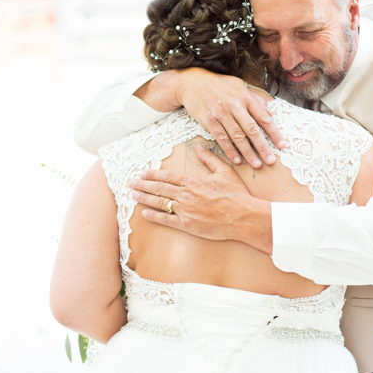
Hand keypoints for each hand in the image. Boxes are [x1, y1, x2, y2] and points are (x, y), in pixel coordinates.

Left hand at [127, 144, 272, 251]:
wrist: (243, 216)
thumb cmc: (236, 194)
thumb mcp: (224, 172)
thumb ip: (210, 159)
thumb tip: (200, 148)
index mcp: (193, 181)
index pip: (167, 176)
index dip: (152, 174)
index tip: (142, 173)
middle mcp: (186, 194)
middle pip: (159, 188)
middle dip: (142, 184)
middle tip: (130, 182)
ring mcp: (185, 210)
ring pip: (159, 202)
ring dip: (144, 198)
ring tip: (133, 194)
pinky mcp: (187, 225)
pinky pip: (166, 220)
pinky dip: (154, 216)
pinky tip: (144, 213)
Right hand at [140, 67, 285, 168]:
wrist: (192, 82)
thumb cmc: (219, 85)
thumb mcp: (239, 86)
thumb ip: (255, 100)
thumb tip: (271, 113)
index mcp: (245, 97)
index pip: (263, 117)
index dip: (274, 132)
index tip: (282, 145)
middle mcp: (235, 105)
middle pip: (252, 129)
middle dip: (263, 146)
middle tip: (271, 161)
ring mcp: (221, 113)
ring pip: (237, 136)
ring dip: (248, 152)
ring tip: (257, 164)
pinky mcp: (209, 120)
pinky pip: (222, 138)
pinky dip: (230, 150)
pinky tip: (237, 160)